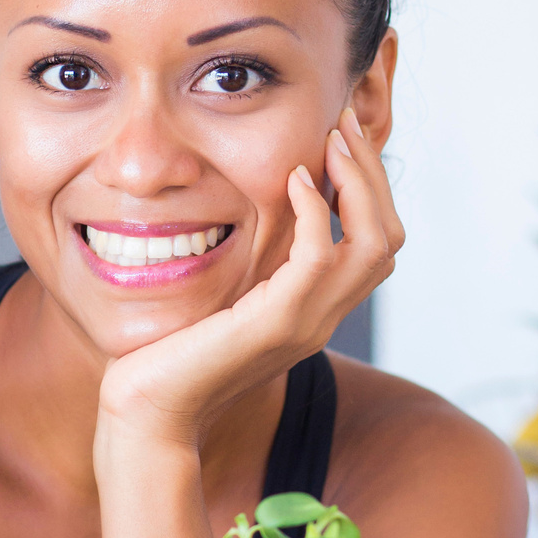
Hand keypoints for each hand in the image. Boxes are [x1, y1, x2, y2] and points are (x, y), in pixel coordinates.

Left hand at [97, 107, 402, 446]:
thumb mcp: (220, 298)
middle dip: (372, 174)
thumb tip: (247, 214)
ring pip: (374, 244)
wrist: (149, 413)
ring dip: (358, 182)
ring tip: (332, 139)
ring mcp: (306, 324)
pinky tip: (295, 179)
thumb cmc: (170, 355)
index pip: (374, 244)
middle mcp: (322, 318)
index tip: (339, 139)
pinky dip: (318, 212)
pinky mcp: (276, 325)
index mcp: (313, 310)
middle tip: (343, 124)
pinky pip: (321, 258)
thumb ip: (245, 264)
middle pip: (388, 238)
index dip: (368, 188)